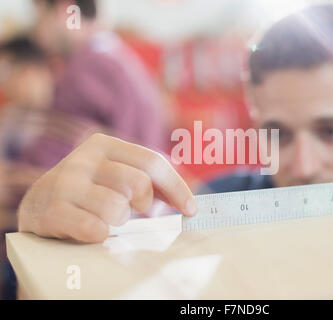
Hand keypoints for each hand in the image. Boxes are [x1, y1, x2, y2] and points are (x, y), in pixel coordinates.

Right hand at [18, 133, 196, 242]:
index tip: (191, 210)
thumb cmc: (89, 191)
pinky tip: (91, 229)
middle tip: (132, 209)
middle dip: (143, 204)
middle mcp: (83, 159)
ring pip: (118, 209)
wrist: (37, 205)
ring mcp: (65, 183)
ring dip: (119, 220)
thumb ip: (148, 180)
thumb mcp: (115, 175)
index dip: (176, 188)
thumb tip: (188, 202)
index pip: (152, 162)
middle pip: (138, 184)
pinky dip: (100, 234)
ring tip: (106, 218)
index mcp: (104, 144)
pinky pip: (94, 228)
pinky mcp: (52, 210)